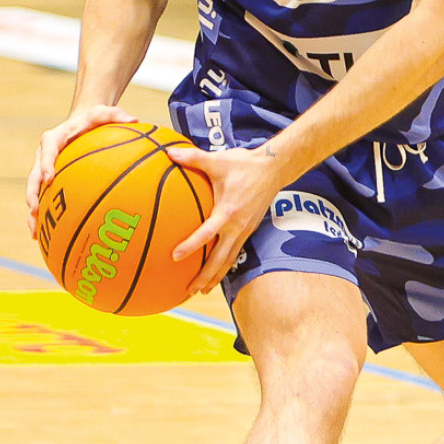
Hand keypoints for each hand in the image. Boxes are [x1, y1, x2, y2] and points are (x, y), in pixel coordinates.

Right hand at [25, 103, 134, 237]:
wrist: (82, 123)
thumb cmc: (94, 119)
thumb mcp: (105, 113)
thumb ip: (117, 115)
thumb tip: (135, 120)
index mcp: (54, 138)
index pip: (47, 149)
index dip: (46, 164)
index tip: (48, 178)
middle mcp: (44, 155)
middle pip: (34, 176)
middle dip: (33, 194)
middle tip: (35, 209)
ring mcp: (44, 169)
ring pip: (34, 191)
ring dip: (33, 211)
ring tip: (34, 231)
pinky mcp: (49, 180)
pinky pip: (43, 198)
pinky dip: (41, 216)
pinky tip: (43, 236)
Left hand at [165, 144, 281, 294]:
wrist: (274, 169)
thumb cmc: (245, 165)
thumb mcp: (217, 160)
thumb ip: (192, 158)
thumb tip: (168, 152)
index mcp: (227, 212)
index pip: (207, 234)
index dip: (191, 246)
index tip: (174, 257)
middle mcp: (237, 226)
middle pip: (220, 259)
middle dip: (205, 277)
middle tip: (188, 291)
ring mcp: (245, 230)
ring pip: (229, 260)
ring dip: (215, 277)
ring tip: (201, 290)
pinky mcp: (249, 230)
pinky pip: (235, 252)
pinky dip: (224, 265)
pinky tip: (215, 271)